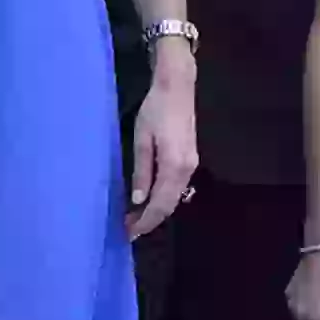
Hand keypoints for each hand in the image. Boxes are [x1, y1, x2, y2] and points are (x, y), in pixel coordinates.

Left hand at [127, 54, 196, 239]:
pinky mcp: (190, 159)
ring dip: (156, 209)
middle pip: (169, 205)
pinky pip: (177, 187)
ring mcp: (191, 164)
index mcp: (173, 166)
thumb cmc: (154, 110)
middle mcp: (186, 170)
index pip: (160, 204)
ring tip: (135, 216)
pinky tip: (149, 198)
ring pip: (174, 197)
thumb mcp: (141, 140)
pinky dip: (163, 197)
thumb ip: (141, 171)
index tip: (129, 232)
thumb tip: (138, 200)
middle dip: (150, 219)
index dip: (145, 221)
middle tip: (129, 228)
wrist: (177, 87)